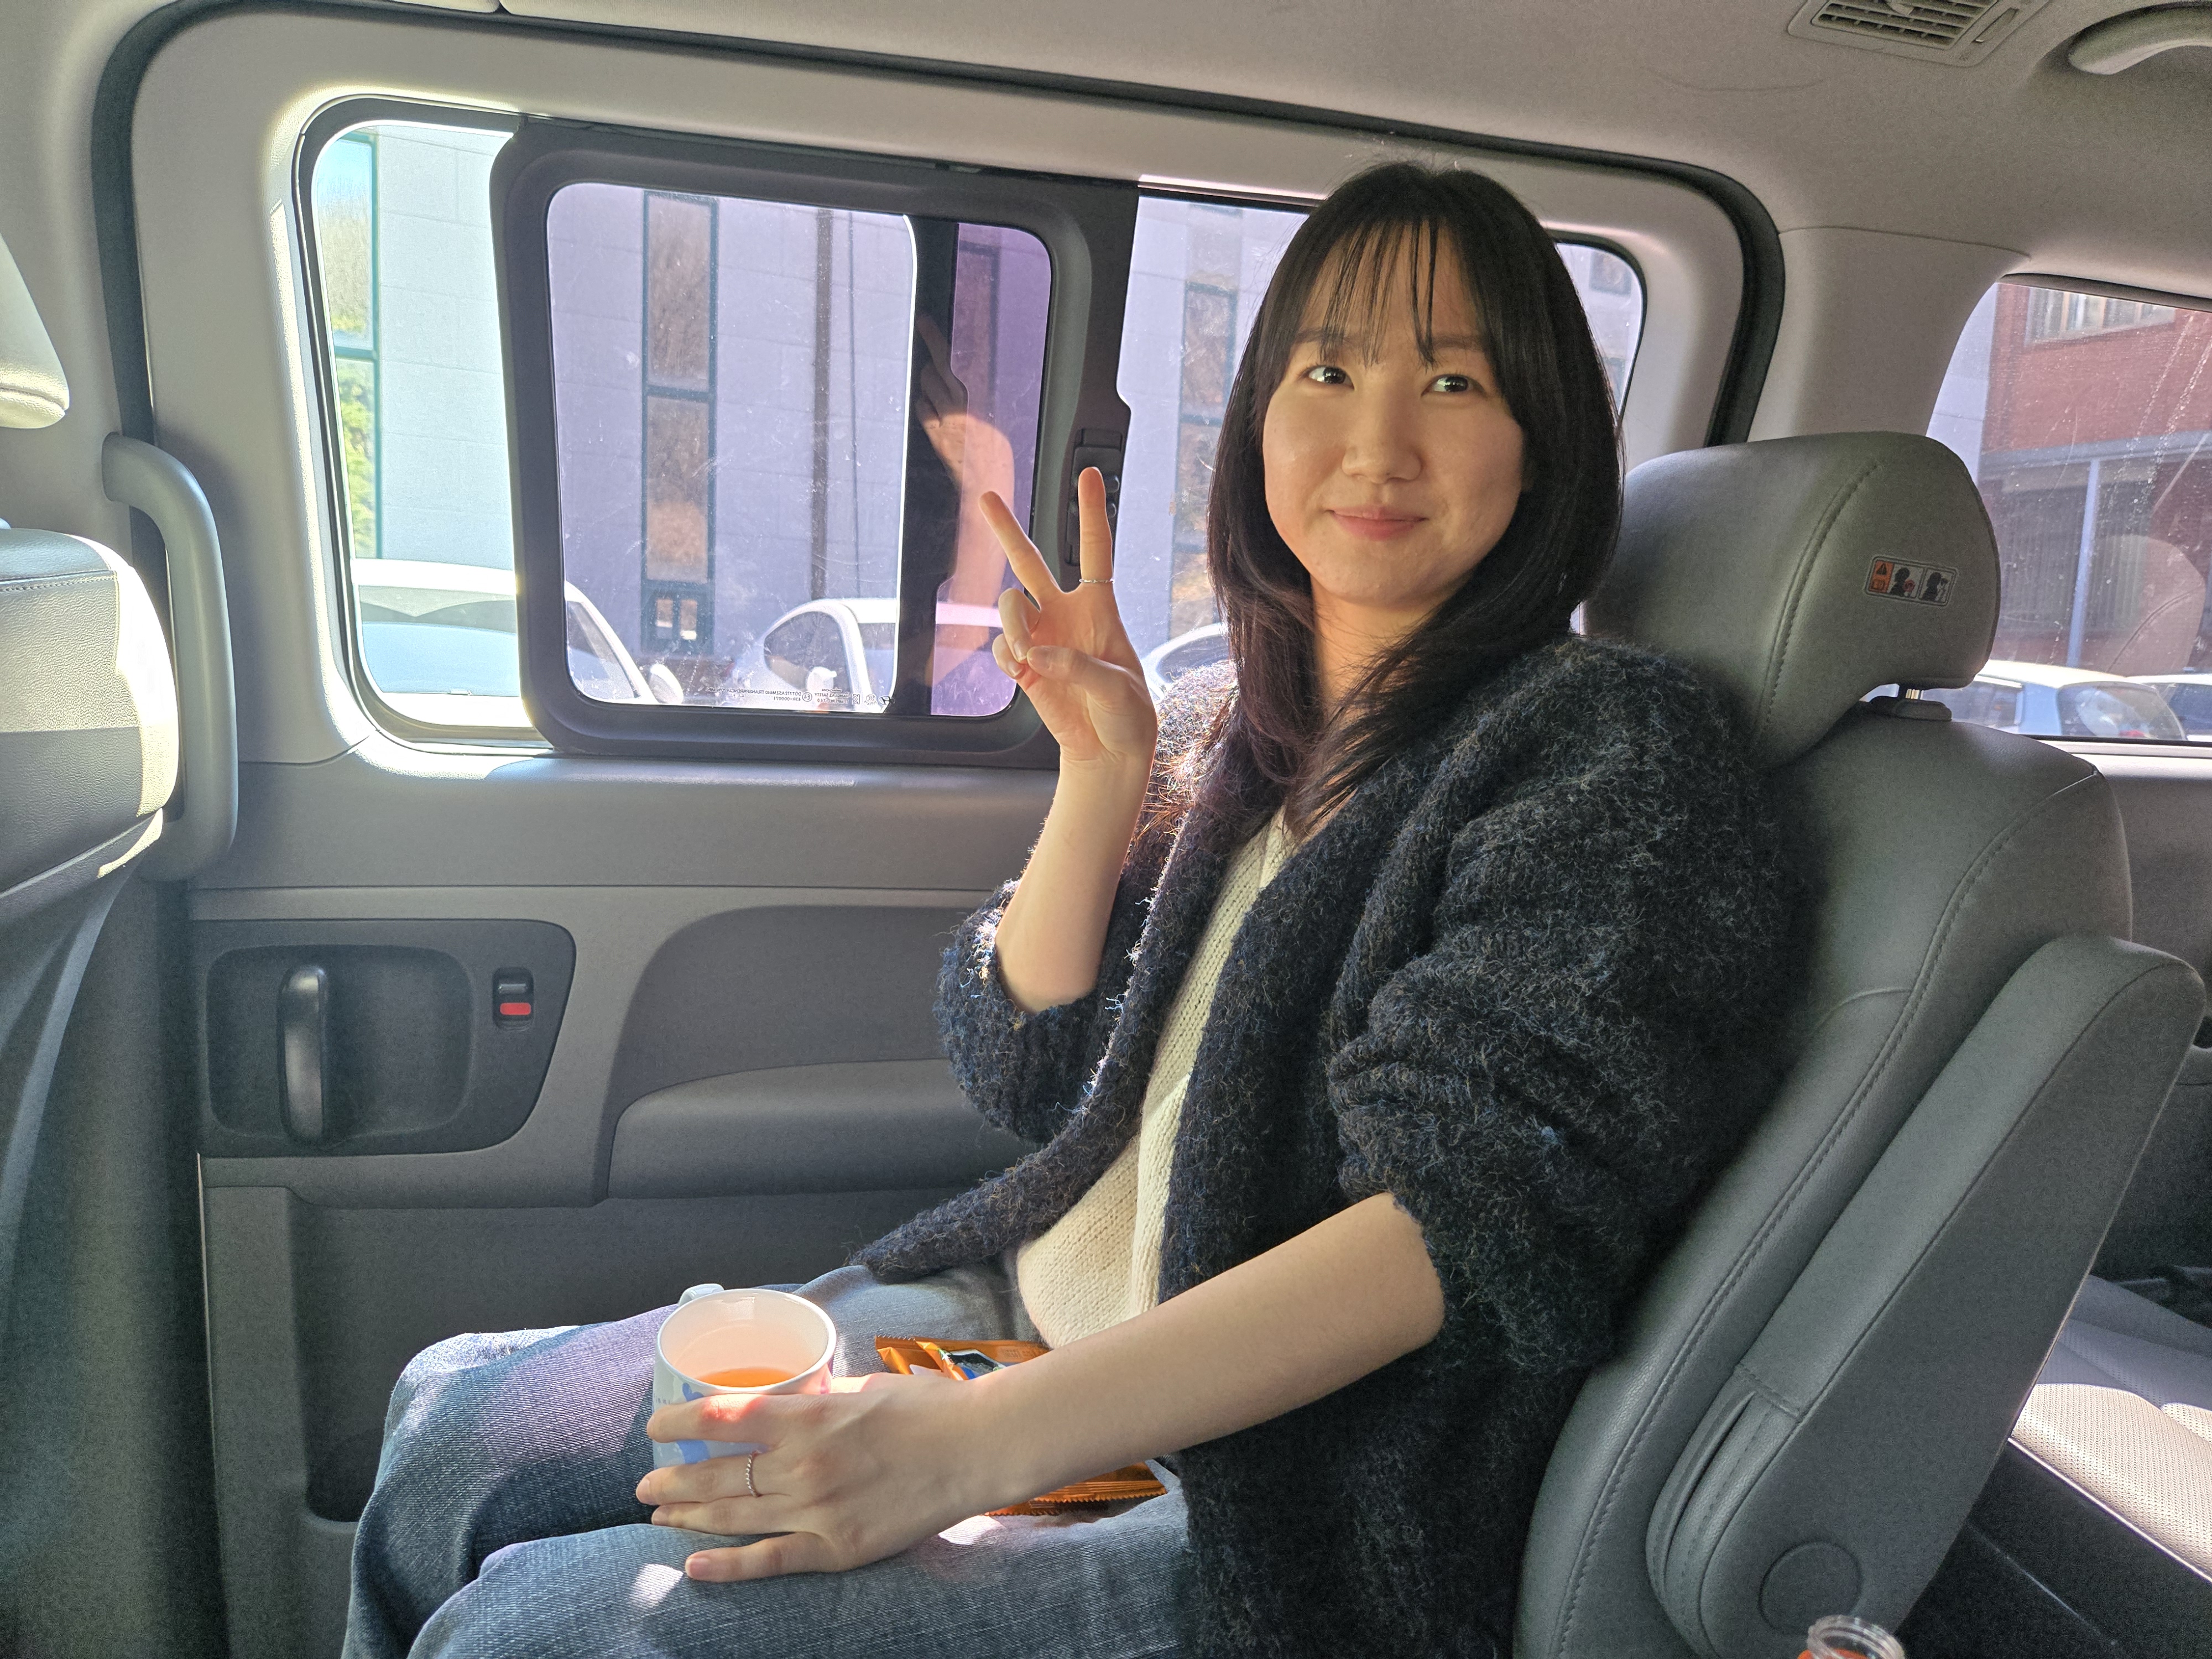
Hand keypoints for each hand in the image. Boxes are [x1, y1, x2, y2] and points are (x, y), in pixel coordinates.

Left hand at [636, 1369, 994, 1581]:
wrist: (978, 1448)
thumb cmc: (929, 1407)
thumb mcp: (865, 1387)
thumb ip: (821, 1398)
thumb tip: (791, 1400)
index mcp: (809, 1415)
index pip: (723, 1416)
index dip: (679, 1421)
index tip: (655, 1426)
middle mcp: (803, 1463)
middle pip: (718, 1474)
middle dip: (672, 1480)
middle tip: (642, 1486)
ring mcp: (817, 1509)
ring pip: (735, 1515)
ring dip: (687, 1518)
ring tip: (656, 1519)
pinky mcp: (837, 1547)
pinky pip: (770, 1559)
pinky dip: (728, 1565)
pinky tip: (693, 1566)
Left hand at [913, 315, 1013, 495]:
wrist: (989, 484)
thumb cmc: (999, 455)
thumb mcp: (998, 418)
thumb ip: (982, 397)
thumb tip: (968, 376)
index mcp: (982, 398)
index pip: (958, 359)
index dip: (939, 339)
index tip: (927, 322)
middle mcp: (962, 405)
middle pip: (939, 365)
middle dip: (930, 343)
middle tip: (924, 326)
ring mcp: (947, 419)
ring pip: (928, 384)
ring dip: (928, 377)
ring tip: (934, 377)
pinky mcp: (936, 434)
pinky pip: (923, 408)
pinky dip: (925, 402)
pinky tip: (931, 404)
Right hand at [985, 468, 1156, 775]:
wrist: (1108, 750)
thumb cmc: (1128, 713)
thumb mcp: (1119, 688)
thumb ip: (1081, 667)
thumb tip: (1037, 654)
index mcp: (1100, 608)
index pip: (1095, 550)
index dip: (1091, 512)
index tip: (1089, 473)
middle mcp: (1065, 614)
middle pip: (1030, 561)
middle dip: (1007, 529)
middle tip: (987, 496)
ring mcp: (1040, 637)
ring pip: (1010, 606)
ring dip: (1014, 625)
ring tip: (1029, 657)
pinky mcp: (1022, 665)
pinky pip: (1001, 645)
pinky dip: (1008, 655)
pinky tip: (1023, 670)